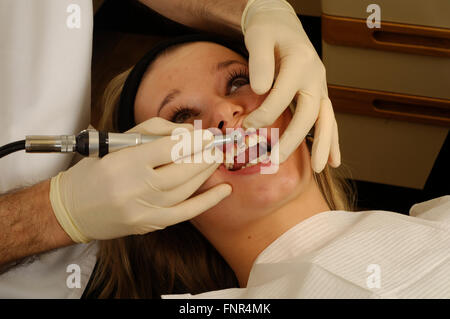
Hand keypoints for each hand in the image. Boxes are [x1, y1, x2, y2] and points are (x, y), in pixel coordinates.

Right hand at [49, 118, 230, 242]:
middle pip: (181, 170)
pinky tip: (224, 190)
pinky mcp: (149, 225)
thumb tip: (186, 132)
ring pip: (186, 189)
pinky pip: (185, 213)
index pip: (168, 149)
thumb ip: (151, 132)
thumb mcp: (115, 142)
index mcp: (123, 163)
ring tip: (216, 158)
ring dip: (206, 172)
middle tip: (216, 145)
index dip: (193, 140)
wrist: (71, 210)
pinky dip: (208, 201)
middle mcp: (134, 189)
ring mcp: (143, 210)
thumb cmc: (94, 170)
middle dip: (204, 155)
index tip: (207, 134)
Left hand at [241, 0, 339, 171]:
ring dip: (324, 145)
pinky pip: (328, 120)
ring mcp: (320, 86)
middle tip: (276, 160)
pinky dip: (331, 140)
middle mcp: (316, 76)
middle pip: (309, 113)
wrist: (282, 25)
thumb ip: (259, 61)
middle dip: (293, 139)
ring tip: (321, 168)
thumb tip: (261, 89)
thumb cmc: (267, 31)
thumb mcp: (258, 37)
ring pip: (326, 119)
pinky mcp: (318, 94)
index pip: (282, 95)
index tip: (246, 126)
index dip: (264, 114)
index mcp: (300, 62)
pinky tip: (334, 160)